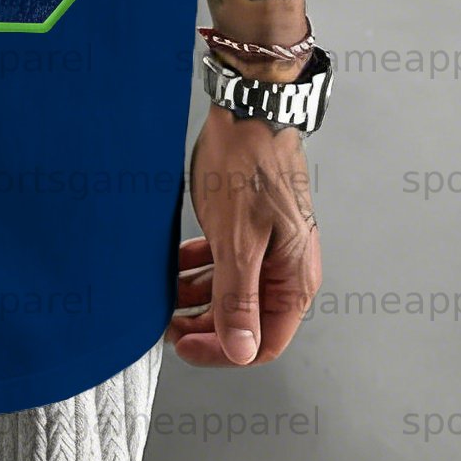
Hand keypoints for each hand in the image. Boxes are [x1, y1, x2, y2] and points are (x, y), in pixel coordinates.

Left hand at [171, 102, 321, 366]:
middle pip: (247, 321)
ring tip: (166, 292)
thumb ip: (237, 299)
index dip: (222, 352)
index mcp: (294, 280)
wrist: (250, 109)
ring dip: (199, 296)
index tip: (183, 345)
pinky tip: (177, 263)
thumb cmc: (249, 166)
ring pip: (233, 290)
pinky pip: (228, 262)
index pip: (263, 344)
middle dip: (205, 326)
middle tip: (167, 322)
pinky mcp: (253, 227)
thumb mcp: (238, 241)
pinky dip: (202, 267)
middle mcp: (288, 268)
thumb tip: (242, 352)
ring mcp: (271, 247)